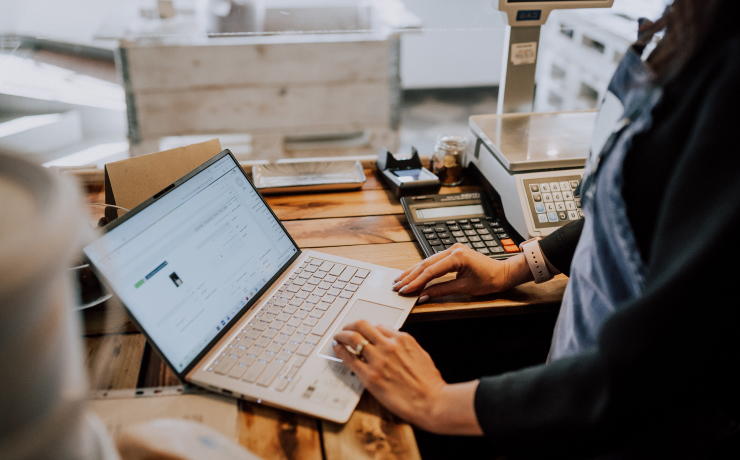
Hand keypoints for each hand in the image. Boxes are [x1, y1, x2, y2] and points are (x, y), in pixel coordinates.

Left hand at [333, 320, 482, 434]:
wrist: (431, 402)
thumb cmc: (429, 383)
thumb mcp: (420, 355)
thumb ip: (405, 347)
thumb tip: (394, 343)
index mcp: (403, 339)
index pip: (379, 326)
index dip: (369, 328)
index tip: (364, 331)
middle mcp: (389, 345)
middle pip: (363, 326)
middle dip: (351, 325)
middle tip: (346, 329)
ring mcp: (378, 360)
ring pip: (353, 338)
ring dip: (342, 334)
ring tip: (338, 336)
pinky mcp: (369, 376)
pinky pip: (349, 358)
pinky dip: (340, 350)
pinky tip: (337, 348)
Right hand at [392, 243, 532, 300]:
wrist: (503, 273)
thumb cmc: (489, 280)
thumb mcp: (464, 288)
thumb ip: (441, 290)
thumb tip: (423, 295)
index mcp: (457, 256)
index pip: (430, 271)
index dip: (415, 282)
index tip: (405, 290)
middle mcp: (453, 249)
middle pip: (425, 264)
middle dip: (410, 276)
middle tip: (397, 286)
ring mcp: (452, 249)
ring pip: (427, 261)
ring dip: (413, 272)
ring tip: (400, 281)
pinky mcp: (453, 253)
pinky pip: (433, 261)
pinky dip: (422, 269)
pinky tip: (413, 274)